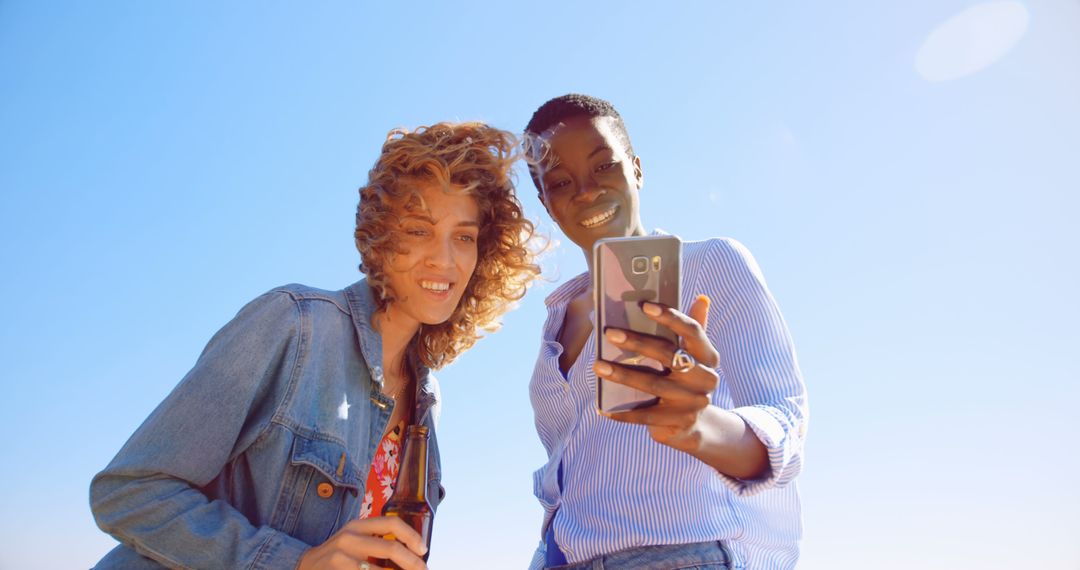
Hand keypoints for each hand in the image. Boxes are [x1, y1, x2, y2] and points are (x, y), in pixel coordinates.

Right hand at [297, 516, 427, 569]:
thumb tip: (413, 553)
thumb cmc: (338, 555)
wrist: (303, 567)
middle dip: (413, 563)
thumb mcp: (354, 540)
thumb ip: (377, 540)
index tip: (423, 550)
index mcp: (358, 525)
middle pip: (391, 547)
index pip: (392, 523)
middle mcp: (350, 537)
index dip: (412, 536)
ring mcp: (341, 557)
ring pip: (381, 569)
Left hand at [595, 295, 719, 452]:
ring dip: (623, 375)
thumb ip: (692, 330)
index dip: (670, 317)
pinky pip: (646, 416)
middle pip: (669, 355)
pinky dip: (624, 413)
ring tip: (598, 365)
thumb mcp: (693, 357)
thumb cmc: (687, 380)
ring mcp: (693, 402)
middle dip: (638, 343)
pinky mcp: (679, 422)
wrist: (697, 425)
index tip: (644, 305)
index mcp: (709, 357)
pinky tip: (603, 408)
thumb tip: (702, 298)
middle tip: (610, 333)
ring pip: (654, 384)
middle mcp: (705, 379)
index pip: (692, 331)